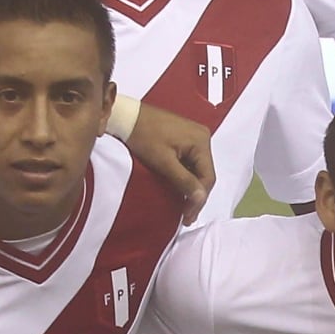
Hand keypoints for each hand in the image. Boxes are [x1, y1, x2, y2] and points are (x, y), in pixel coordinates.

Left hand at [124, 103, 219, 224]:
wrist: (127, 117)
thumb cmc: (144, 136)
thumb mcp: (164, 162)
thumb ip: (184, 181)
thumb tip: (201, 198)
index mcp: (201, 141)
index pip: (208, 177)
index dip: (199, 200)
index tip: (188, 216)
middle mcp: (202, 137)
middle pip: (204, 174)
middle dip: (195, 195)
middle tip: (185, 215)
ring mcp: (194, 137)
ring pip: (197, 170)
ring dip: (190, 187)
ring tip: (181, 206)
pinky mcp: (184, 139)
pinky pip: (190, 162)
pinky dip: (185, 176)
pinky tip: (177, 188)